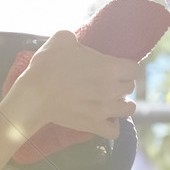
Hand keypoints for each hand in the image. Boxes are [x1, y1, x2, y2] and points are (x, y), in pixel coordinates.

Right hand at [7, 31, 137, 140]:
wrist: (35, 94)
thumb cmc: (48, 65)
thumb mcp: (61, 39)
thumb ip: (76, 39)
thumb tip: (76, 42)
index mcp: (109, 67)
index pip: (135, 69)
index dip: (127, 67)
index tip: (118, 68)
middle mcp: (112, 89)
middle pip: (130, 88)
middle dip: (121, 84)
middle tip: (108, 83)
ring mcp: (105, 109)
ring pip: (129, 109)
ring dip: (122, 104)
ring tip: (111, 101)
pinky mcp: (94, 125)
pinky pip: (115, 131)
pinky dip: (112, 126)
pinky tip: (105, 120)